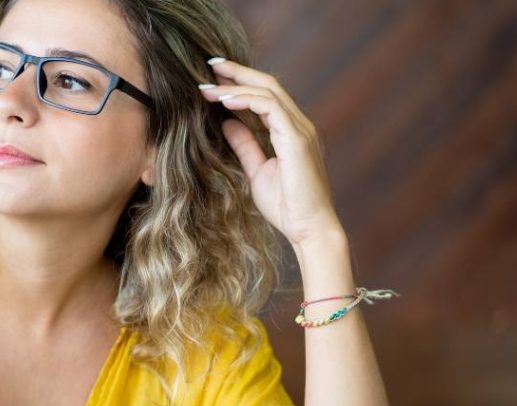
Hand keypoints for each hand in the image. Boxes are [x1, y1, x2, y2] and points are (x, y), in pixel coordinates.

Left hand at [199, 58, 343, 248]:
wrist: (309, 229)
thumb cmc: (287, 207)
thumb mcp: (256, 171)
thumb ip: (244, 145)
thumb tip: (227, 123)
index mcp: (291, 132)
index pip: (266, 95)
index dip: (240, 83)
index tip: (212, 78)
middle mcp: (299, 125)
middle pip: (268, 84)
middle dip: (237, 72)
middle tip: (208, 64)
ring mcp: (301, 130)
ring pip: (268, 91)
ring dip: (235, 85)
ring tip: (207, 85)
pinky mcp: (297, 139)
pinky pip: (270, 108)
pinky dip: (246, 100)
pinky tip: (224, 101)